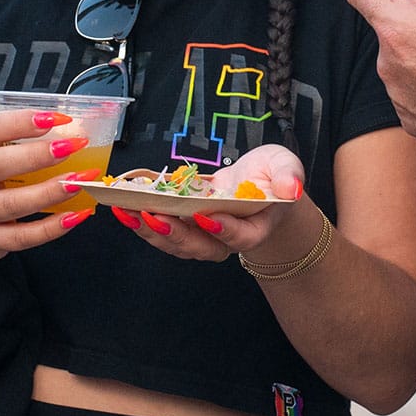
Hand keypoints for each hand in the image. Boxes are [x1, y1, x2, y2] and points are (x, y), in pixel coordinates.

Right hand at [0, 107, 101, 268]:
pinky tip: (77, 214)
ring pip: (13, 203)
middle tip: (71, 146)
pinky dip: (53, 227)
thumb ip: (17, 140)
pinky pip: (24, 236)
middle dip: (36, 155)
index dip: (22, 121)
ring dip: (50, 192)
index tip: (57, 117)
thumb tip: (71, 130)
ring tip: (81, 181)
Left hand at [111, 144, 309, 262]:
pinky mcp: (184, 226)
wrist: (262, 184)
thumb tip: (291, 189)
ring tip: (128, 211)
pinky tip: (123, 206)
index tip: (207, 216)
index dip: (224, 230)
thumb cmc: (274, 176)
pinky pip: (163, 231)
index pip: (241, 237)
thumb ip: (289, 176)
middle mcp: (227, 239)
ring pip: (176, 244)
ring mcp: (203, 236)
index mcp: (255, 228)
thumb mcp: (286, 167)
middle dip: (175, 234)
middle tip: (154, 215)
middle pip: (200, 248)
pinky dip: (142, 221)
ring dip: (150, 230)